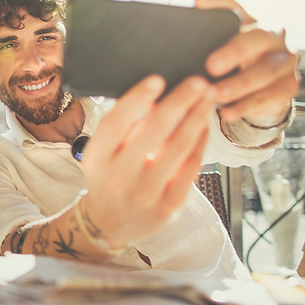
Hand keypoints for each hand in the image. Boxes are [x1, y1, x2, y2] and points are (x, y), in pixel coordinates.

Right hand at [79, 75, 214, 247]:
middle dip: (180, 101)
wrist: (108, 224)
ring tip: (207, 98)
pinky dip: (201, 140)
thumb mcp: (101, 154)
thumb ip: (121, 127)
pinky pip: (191, 165)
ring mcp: (146, 194)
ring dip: (197, 117)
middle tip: (198, 82)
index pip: (116, 123)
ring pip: (179, 146)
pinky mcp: (169, 206)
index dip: (137, 99)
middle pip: (155, 130)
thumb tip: (155, 95)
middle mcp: (119, 177)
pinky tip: (204, 124)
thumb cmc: (106, 178)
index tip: (157, 80)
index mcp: (97, 159)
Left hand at [196, 0, 298, 122]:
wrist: (266, 85)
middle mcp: (276, 37)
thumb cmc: (238, 57)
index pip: (237, 5)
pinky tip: (227, 112)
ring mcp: (286, 62)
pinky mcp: (289, 86)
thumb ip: (211, 22)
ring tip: (213, 95)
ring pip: (265, 72)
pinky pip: (269, 97)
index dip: (219, 2)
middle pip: (258, 38)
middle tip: (210, 66)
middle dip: (234, 51)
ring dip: (238, 85)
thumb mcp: (224, 40)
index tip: (197, 1)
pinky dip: (246, 106)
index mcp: (256, 19)